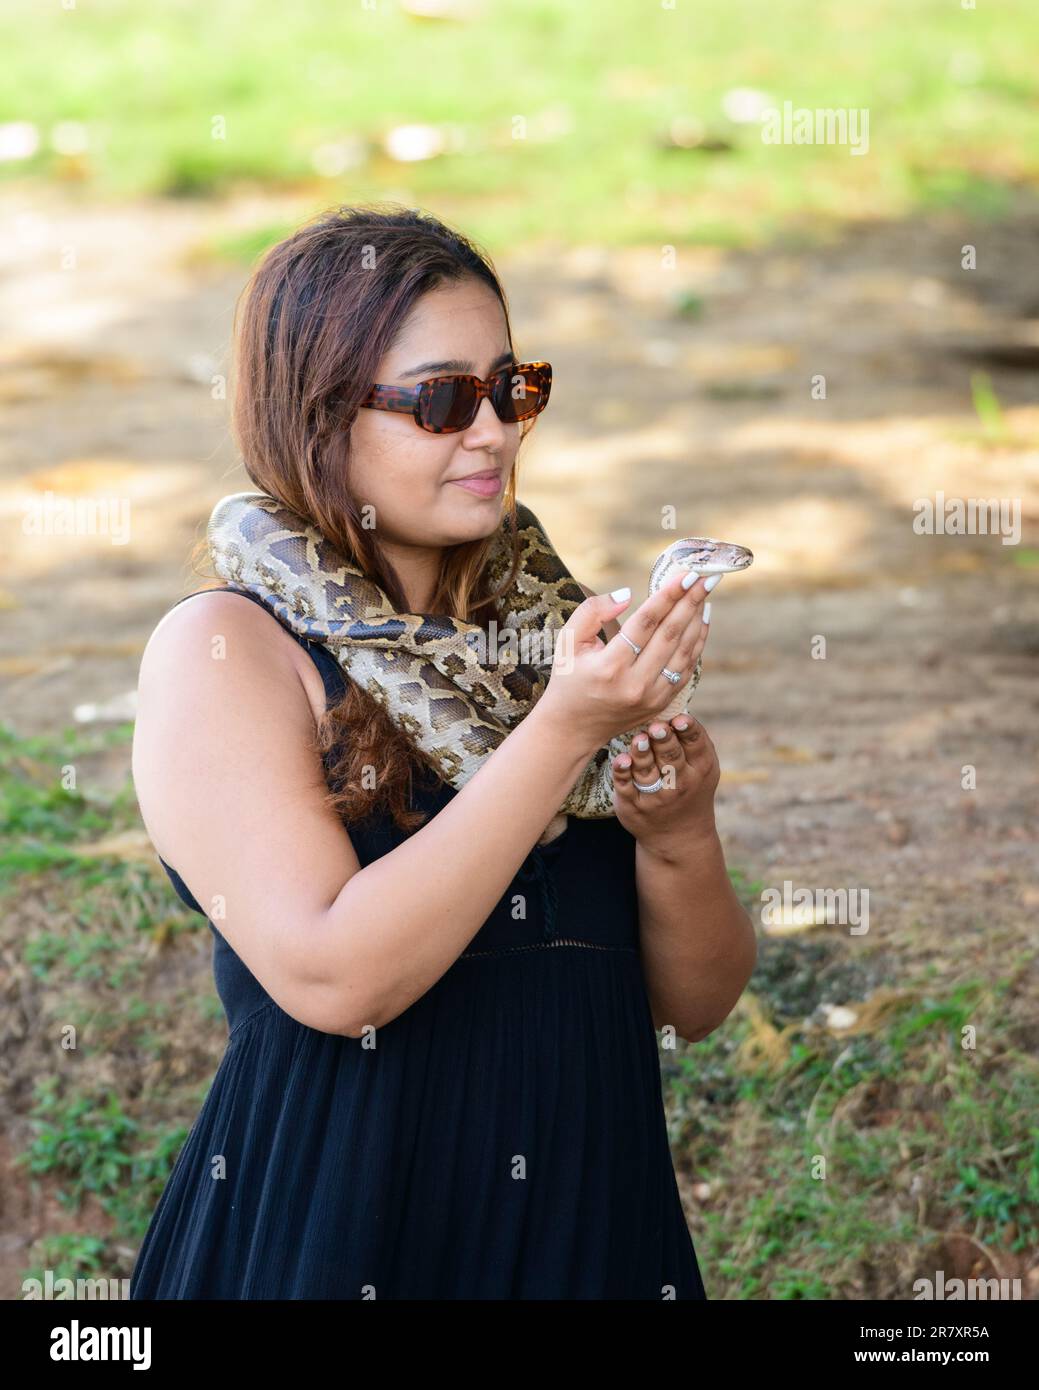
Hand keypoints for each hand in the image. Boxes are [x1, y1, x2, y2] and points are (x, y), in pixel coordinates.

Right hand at [538, 568, 713, 752]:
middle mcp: (634, 683)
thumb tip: (627, 594)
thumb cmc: (569, 678)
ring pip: (684, 651)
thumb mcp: (567, 641)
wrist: (574, 727)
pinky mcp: (662, 703)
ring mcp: (652, 696)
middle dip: (690, 602)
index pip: (645, 623)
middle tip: (706, 576)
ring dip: (698, 619)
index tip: (685, 574)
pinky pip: (686, 667)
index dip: (667, 596)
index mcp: (609, 666)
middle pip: (670, 635)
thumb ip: (592, 612)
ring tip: (706, 592)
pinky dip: (697, 642)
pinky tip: (702, 620)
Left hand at [611, 713, 720, 853]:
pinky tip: (620, 760)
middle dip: (663, 741)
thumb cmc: (691, 789)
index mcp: (700, 768)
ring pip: (647, 771)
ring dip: (642, 755)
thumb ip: (694, 739)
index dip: (687, 731)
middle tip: (655, 727)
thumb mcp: (703, 768)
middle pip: (671, 757)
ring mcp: (656, 796)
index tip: (679, 719)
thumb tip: (676, 702)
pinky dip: (622, 773)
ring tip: (638, 739)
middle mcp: (680, 783)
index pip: (695, 745)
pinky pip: (626, 787)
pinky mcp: (633, 805)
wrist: (678, 836)